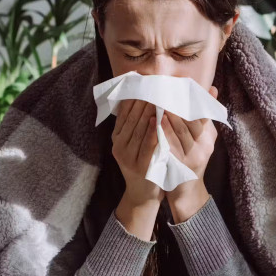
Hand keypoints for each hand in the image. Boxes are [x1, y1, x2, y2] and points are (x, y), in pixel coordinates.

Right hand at [112, 99, 163, 240]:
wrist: (143, 193)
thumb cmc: (144, 162)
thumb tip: (146, 97)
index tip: (145, 82)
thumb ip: (138, 123)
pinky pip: (145, 145)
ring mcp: (127, 156)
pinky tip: (158, 121)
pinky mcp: (138, 166)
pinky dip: (151, 132)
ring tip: (158, 97)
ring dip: (148, 112)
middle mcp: (119, 145)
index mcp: (117, 137)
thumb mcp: (136, 142)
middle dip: (143, 101)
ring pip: (138, 129)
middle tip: (154, 85)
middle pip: (131, 118)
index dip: (134, 96)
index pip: (124, 112)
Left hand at [162, 86, 218, 222]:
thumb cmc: (192, 157)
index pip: (202, 116)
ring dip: (169, 119)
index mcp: (208, 138)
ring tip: (158, 104)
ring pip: (181, 134)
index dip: (192, 101)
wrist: (186, 190)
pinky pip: (170, 147)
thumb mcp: (203, 137)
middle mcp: (203, 148)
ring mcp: (191, 158)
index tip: (181, 86)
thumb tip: (211, 89)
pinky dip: (162, 134)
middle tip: (165, 92)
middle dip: (177, 107)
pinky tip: (154, 124)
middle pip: (191, 124)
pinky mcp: (179, 166)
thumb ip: (203, 116)